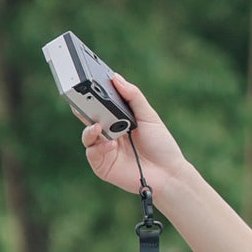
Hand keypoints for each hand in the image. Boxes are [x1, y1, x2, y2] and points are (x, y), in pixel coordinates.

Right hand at [80, 72, 187, 200]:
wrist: (169, 173)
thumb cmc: (161, 144)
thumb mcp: (149, 116)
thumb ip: (133, 97)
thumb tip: (116, 78)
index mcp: (118, 120)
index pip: (100, 105)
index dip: (92, 95)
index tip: (87, 83)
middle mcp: (108, 133)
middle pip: (89, 118)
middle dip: (83, 109)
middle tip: (82, 100)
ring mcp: (104, 150)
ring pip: (87, 136)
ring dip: (90, 130)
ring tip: (98, 126)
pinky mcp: (103, 165)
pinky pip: (92, 153)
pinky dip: (98, 147)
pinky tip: (110, 144)